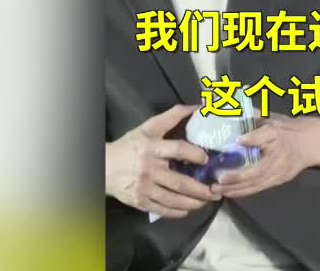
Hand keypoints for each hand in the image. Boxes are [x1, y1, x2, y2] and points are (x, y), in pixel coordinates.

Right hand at [106, 104, 221, 217]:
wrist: (104, 166)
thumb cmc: (129, 146)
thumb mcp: (148, 128)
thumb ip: (172, 117)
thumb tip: (196, 107)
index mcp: (151, 148)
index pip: (177, 150)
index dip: (195, 154)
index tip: (207, 159)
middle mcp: (149, 169)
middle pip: (179, 182)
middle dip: (200, 189)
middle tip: (215, 191)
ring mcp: (144, 188)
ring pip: (173, 199)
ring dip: (193, 203)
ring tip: (206, 201)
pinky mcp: (140, 202)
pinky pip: (162, 209)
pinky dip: (177, 212)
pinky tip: (187, 209)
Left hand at [212, 113, 317, 198]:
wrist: (310, 143)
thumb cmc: (287, 129)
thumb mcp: (273, 119)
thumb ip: (254, 117)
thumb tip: (232, 110)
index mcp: (277, 133)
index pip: (266, 135)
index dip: (252, 138)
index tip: (238, 139)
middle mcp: (278, 154)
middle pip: (258, 168)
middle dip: (237, 176)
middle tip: (219, 178)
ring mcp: (279, 170)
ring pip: (256, 182)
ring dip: (236, 188)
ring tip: (217, 190)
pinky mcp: (278, 180)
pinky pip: (259, 188)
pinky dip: (242, 191)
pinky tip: (228, 193)